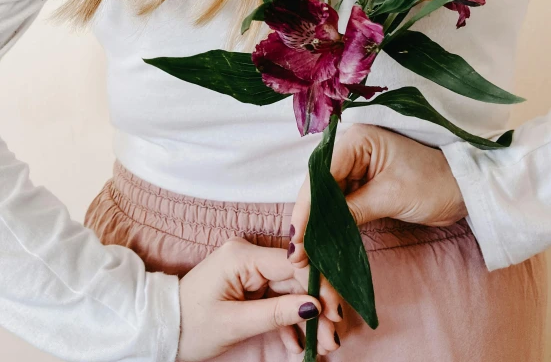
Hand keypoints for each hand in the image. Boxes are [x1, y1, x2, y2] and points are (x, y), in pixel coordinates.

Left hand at [177, 237, 342, 360]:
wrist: (162, 329)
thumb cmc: (191, 326)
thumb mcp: (234, 323)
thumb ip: (276, 313)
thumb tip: (314, 306)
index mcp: (242, 255)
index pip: (293, 263)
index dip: (318, 286)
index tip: (335, 313)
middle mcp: (248, 255)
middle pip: (295, 278)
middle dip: (316, 309)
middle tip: (332, 339)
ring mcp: (249, 268)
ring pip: (290, 290)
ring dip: (306, 319)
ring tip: (321, 347)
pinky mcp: (249, 282)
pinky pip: (277, 298)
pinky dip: (288, 321)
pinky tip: (298, 344)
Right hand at [289, 123, 467, 267]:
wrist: (466, 190)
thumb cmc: (434, 183)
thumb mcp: (391, 196)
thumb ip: (352, 210)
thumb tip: (317, 233)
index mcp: (357, 140)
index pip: (322, 174)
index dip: (307, 207)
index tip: (297, 237)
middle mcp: (351, 150)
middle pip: (319, 188)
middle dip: (309, 221)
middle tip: (297, 255)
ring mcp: (356, 168)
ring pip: (327, 200)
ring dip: (319, 228)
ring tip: (306, 258)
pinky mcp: (363, 186)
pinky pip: (341, 207)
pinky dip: (333, 227)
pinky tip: (323, 248)